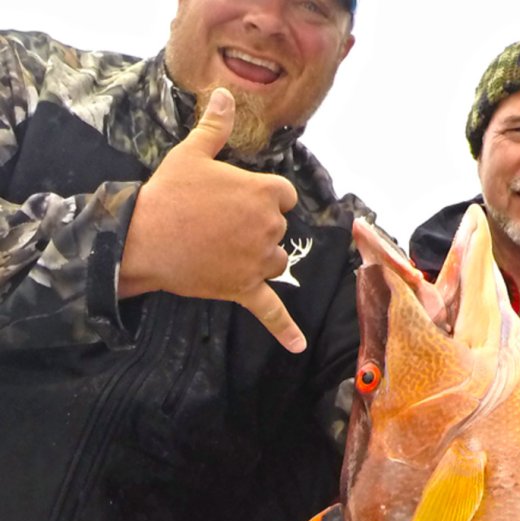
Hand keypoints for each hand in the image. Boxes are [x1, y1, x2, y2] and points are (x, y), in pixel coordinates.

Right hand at [120, 88, 306, 352]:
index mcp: (266, 193)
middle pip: (280, 228)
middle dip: (256, 227)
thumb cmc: (169, 194)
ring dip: (260, 258)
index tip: (237, 198)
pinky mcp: (244, 288)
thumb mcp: (193, 154)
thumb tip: (225, 95)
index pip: (284, 195)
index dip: (263, 196)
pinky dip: (285, 330)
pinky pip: (271, 311)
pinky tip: (298, 346)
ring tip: (223, 249)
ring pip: (276, 261)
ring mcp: (259, 261)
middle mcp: (270, 228)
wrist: (140, 237)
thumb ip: (216, 127)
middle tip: (219, 223)